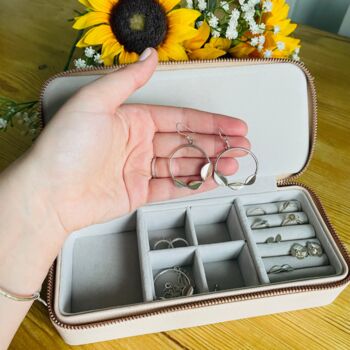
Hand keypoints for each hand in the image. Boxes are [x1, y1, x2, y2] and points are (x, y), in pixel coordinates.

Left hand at [29, 48, 248, 233]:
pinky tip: (210, 180)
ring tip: (232, 165)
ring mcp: (139, 169)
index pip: (179, 118)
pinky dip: (192, 184)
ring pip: (182, 165)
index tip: (232, 125)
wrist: (48, 192)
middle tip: (240, 147)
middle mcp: (138, 143)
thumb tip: (150, 57)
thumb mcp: (95, 102)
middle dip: (216, 144)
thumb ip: (126, 80)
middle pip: (186, 142)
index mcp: (132, 120)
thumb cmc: (66, 146)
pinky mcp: (137, 192)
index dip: (209, 122)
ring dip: (209, 164)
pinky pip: (170, 187)